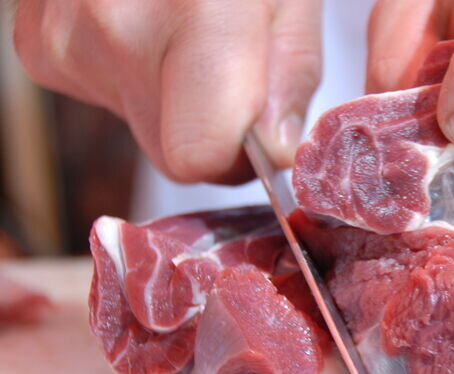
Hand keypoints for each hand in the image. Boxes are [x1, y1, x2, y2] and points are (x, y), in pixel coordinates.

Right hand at [15, 0, 321, 183]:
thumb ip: (289, 75)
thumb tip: (272, 151)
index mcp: (195, 12)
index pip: (200, 155)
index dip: (238, 156)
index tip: (259, 133)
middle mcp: (116, 27)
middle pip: (170, 154)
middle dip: (210, 131)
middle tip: (228, 73)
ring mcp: (68, 35)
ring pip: (140, 127)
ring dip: (173, 99)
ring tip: (184, 30)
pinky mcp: (41, 45)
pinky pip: (106, 96)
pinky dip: (135, 76)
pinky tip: (146, 24)